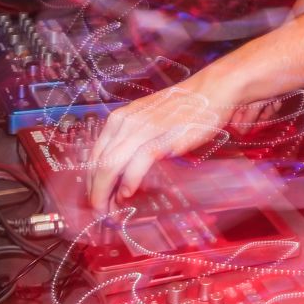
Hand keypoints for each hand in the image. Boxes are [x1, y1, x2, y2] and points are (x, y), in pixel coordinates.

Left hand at [86, 82, 231, 210]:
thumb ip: (131, 144)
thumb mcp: (147, 123)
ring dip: (107, 192)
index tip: (95, 199)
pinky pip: (139, 161)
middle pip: (99, 163)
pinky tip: (127, 194)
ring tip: (110, 210)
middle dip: (96, 192)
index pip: (95, 156)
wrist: (211, 90)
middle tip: (100, 212)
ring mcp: (144, 129)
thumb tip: (120, 177)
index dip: (91, 182)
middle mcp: (126, 122)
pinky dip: (129, 181)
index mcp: (120, 119)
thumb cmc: (180, 108)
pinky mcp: (163, 137)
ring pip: (112, 164)